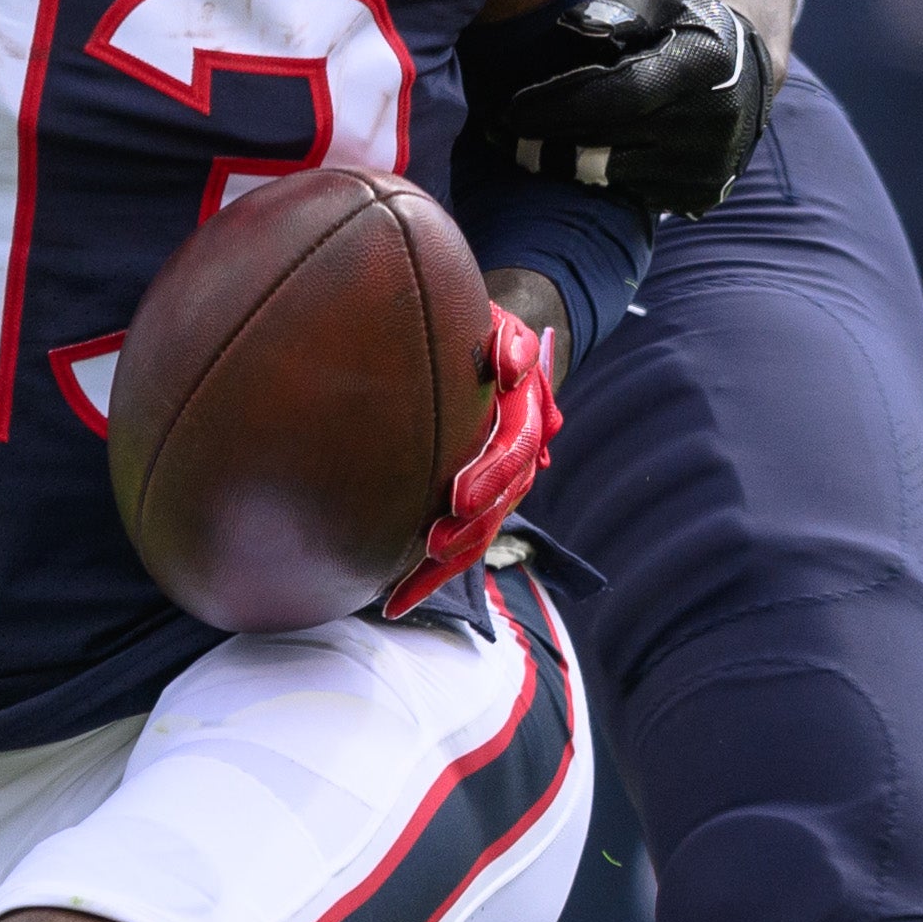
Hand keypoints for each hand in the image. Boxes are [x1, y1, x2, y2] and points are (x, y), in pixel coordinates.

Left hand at [384, 305, 565, 618]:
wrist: (492, 348)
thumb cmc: (482, 333)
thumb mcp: (498, 324)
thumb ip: (508, 341)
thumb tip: (510, 365)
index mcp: (526, 410)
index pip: (515, 446)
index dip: (491, 474)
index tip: (459, 497)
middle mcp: (519, 455)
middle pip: (502, 502)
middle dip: (470, 529)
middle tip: (433, 546)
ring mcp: (500, 485)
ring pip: (482, 535)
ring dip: (446, 566)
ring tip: (405, 591)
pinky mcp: (476, 503)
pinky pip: (462, 544)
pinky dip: (430, 574)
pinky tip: (396, 597)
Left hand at [475, 0, 773, 215]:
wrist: (747, 71)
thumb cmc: (685, 26)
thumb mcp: (657, 2)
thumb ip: (614, 11)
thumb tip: (571, 27)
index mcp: (700, 66)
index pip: (617, 96)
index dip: (558, 106)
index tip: (509, 109)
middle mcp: (712, 122)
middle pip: (607, 143)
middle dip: (546, 140)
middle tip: (498, 133)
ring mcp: (710, 165)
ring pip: (614, 176)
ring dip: (565, 163)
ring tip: (524, 147)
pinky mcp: (704, 195)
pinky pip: (632, 194)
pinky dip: (599, 178)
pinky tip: (572, 158)